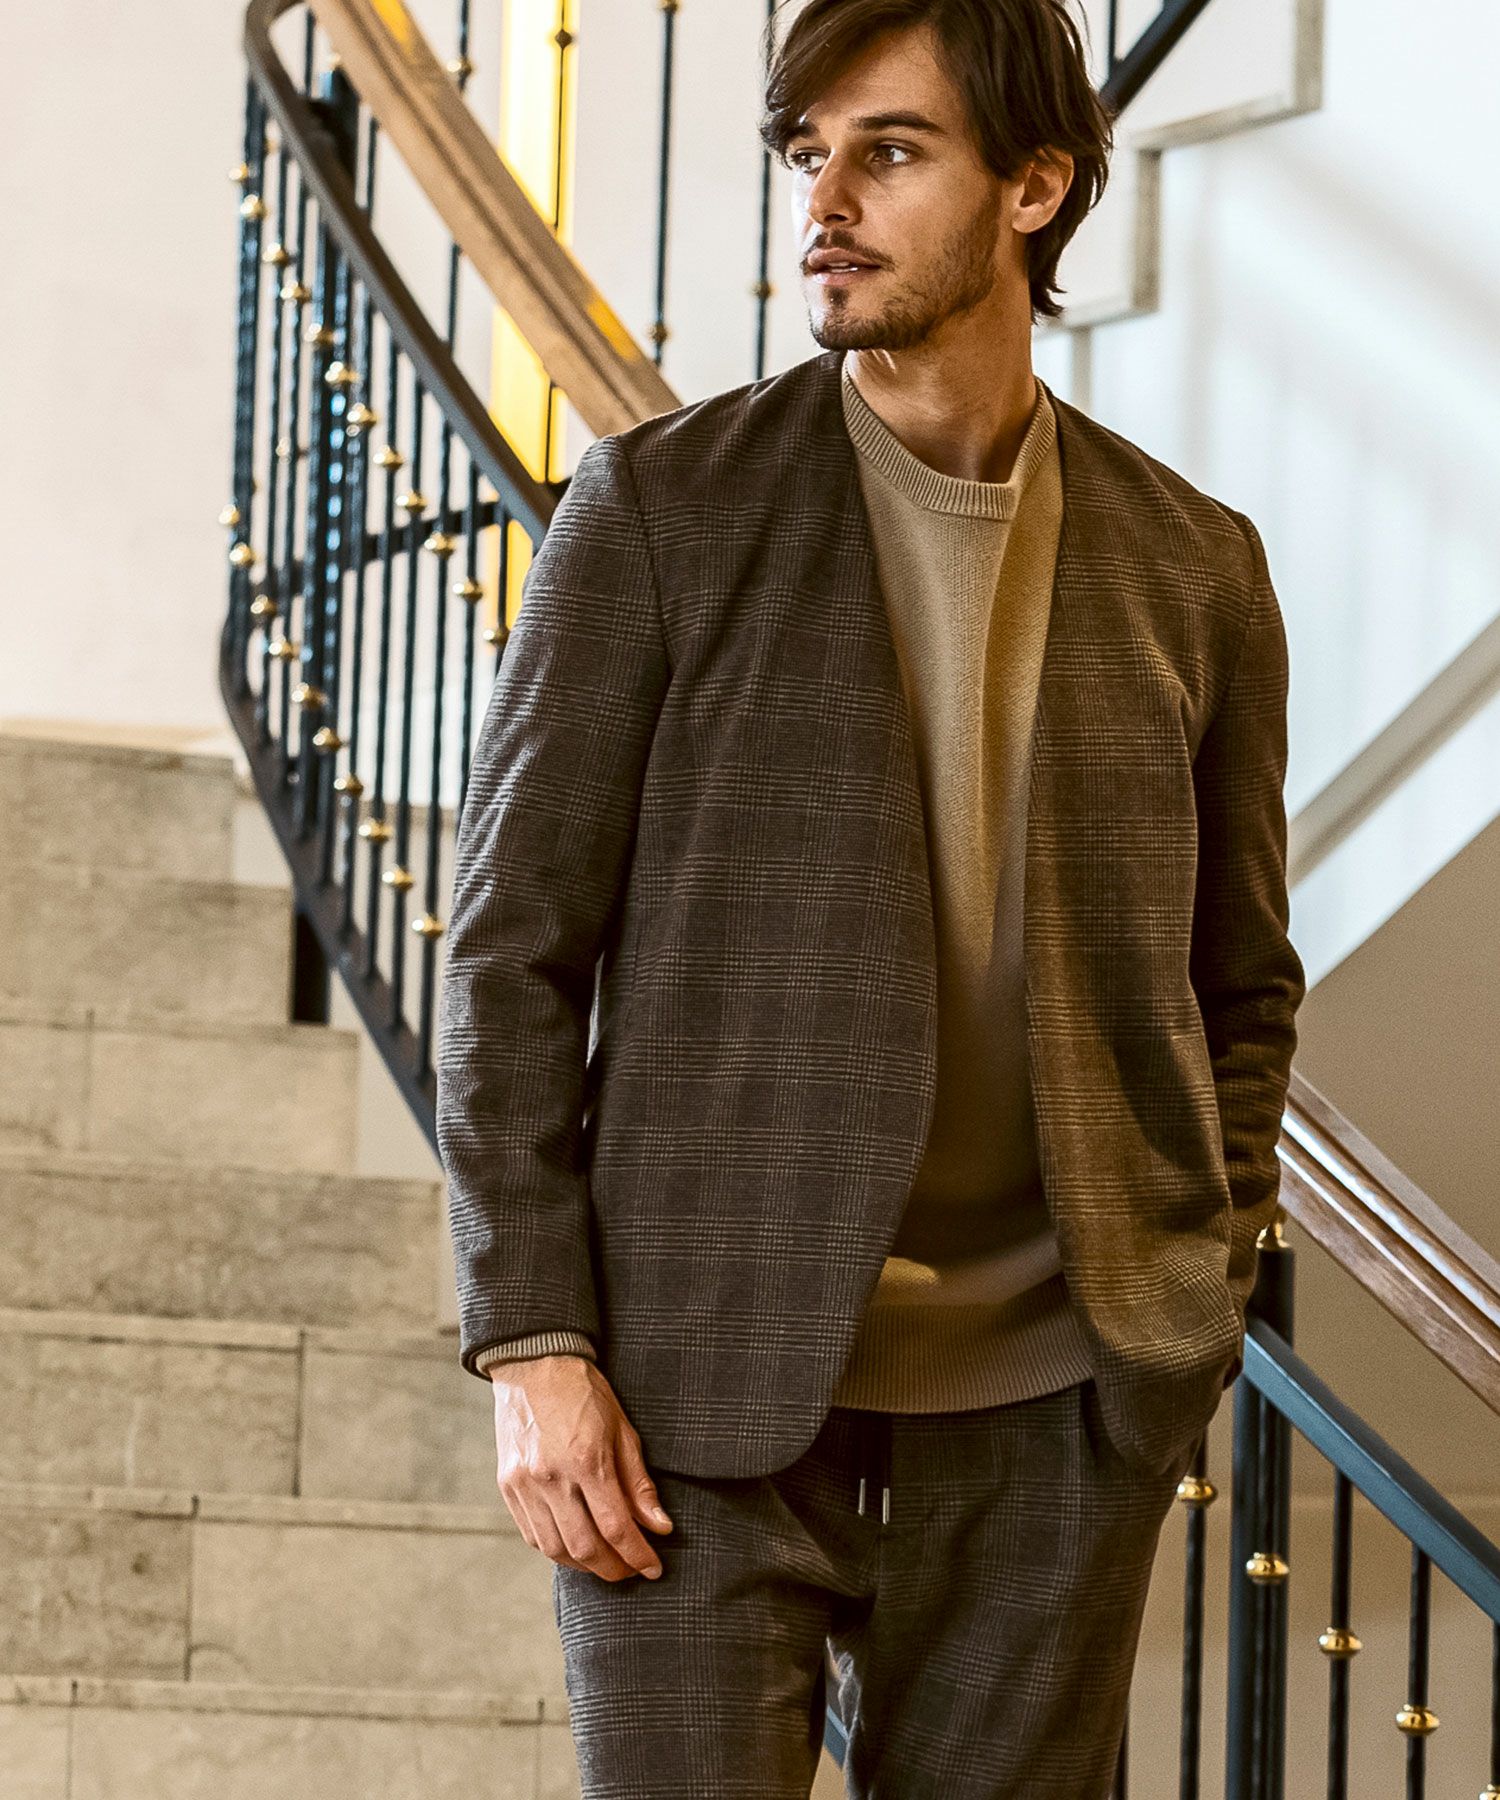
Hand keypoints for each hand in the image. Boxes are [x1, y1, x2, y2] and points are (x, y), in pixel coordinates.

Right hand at [490, 1354, 673, 1580]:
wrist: (533, 1365)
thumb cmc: (584, 1392)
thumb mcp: (622, 1429)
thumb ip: (639, 1483)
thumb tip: (659, 1526)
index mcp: (586, 1459)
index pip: (617, 1528)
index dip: (638, 1555)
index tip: (654, 1568)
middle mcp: (551, 1477)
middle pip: (585, 1548)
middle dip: (614, 1569)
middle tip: (633, 1570)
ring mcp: (524, 1484)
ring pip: (555, 1549)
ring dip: (585, 1566)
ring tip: (607, 1562)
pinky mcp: (508, 1486)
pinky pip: (532, 1535)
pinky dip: (556, 1550)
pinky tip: (575, 1548)